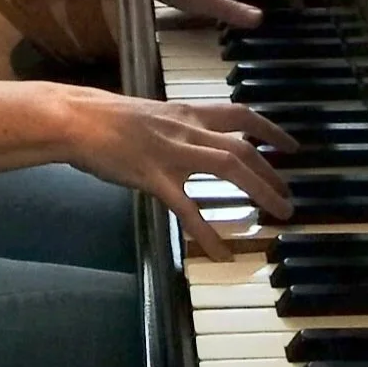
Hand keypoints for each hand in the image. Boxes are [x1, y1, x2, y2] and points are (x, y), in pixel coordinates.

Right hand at [57, 85, 298, 259]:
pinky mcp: (154, 177)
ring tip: (279, 214)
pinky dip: (208, 232)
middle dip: (272, 171)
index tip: (290, 146)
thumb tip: (192, 140)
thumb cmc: (107, 117)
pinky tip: (222, 254)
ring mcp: (172, 152)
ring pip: (228, 166)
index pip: (239, 114)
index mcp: (186, 112)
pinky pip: (187, 208)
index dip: (269, 129)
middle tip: (289, 196)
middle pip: (242, 145)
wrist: (77, 118)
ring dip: (260, 190)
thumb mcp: (152, 114)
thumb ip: (175, 127)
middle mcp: (186, 128)